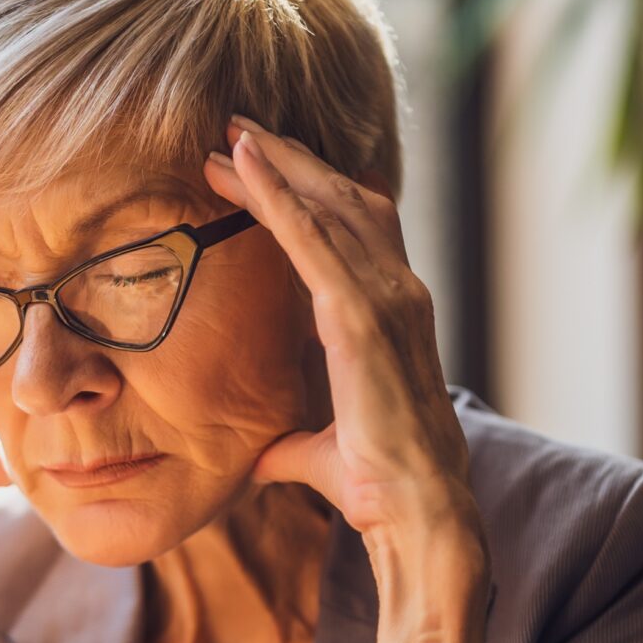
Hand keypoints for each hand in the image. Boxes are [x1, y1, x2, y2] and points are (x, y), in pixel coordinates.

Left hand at [203, 119, 489, 642]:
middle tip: (235, 129)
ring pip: (327, 205)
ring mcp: (387, 299)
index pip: (349, 233)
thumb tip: (266, 455)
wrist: (414, 513)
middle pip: (340, 202)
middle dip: (290, 162)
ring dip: (277, 165)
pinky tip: (243, 163)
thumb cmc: (376, 485)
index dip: (308, 195)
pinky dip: (277, 194)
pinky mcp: (361, 316)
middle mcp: (397, 294)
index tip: (260, 169)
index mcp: (390, 317)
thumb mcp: (319, 451)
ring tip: (227, 135)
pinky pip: (311, 238)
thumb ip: (295, 441)